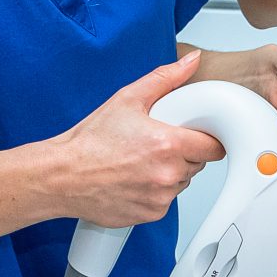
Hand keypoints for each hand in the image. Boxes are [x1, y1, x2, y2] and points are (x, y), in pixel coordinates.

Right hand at [43, 52, 226, 227]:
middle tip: (156, 145)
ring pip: (181, 183)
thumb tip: (190, 62)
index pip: (214, 147)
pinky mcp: (151, 214)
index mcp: (168, 144)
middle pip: (197, 164)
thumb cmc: (89, 142)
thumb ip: (165, 79)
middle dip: (183, 154)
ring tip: (140, 162)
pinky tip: (134, 180)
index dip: (208, 140)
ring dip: (169, 173)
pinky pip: (165, 201)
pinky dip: (155, 192)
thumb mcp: (127, 99)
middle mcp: (168, 174)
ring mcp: (160, 197)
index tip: (198, 136)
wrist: (62, 177)